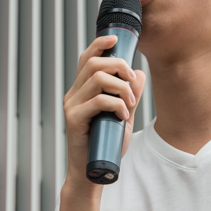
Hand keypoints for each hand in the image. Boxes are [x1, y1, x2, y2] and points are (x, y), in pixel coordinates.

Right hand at [63, 35, 146, 188]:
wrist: (93, 171)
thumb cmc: (107, 142)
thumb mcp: (123, 114)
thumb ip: (129, 94)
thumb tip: (139, 73)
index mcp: (81, 89)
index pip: (86, 58)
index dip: (99, 44)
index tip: (115, 39)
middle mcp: (73, 94)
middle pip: (94, 63)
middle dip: (119, 66)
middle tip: (132, 83)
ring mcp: (71, 105)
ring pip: (98, 78)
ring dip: (121, 87)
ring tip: (130, 103)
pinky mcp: (74, 119)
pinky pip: (98, 100)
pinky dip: (116, 105)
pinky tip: (123, 116)